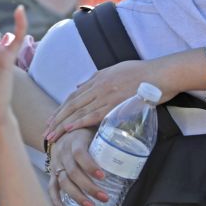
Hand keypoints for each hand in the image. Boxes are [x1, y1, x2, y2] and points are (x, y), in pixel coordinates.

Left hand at [44, 60, 174, 141]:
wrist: (160, 74)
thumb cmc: (143, 72)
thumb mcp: (116, 70)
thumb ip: (98, 78)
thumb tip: (80, 86)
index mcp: (98, 78)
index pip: (74, 95)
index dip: (61, 108)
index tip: (52, 119)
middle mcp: (98, 86)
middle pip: (72, 104)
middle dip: (57, 118)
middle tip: (45, 131)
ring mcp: (106, 95)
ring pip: (79, 111)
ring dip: (63, 124)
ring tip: (51, 136)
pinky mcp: (115, 103)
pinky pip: (93, 114)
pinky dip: (79, 122)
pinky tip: (69, 130)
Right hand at [47, 127, 107, 205]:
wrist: (61, 130)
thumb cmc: (84, 129)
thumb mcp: (94, 126)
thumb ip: (107, 132)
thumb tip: (128, 134)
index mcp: (75, 140)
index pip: (80, 153)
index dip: (90, 165)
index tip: (103, 176)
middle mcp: (63, 153)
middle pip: (73, 172)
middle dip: (89, 187)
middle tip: (104, 197)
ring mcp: (56, 164)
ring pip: (64, 182)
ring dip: (77, 196)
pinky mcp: (53, 172)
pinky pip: (52, 188)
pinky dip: (56, 200)